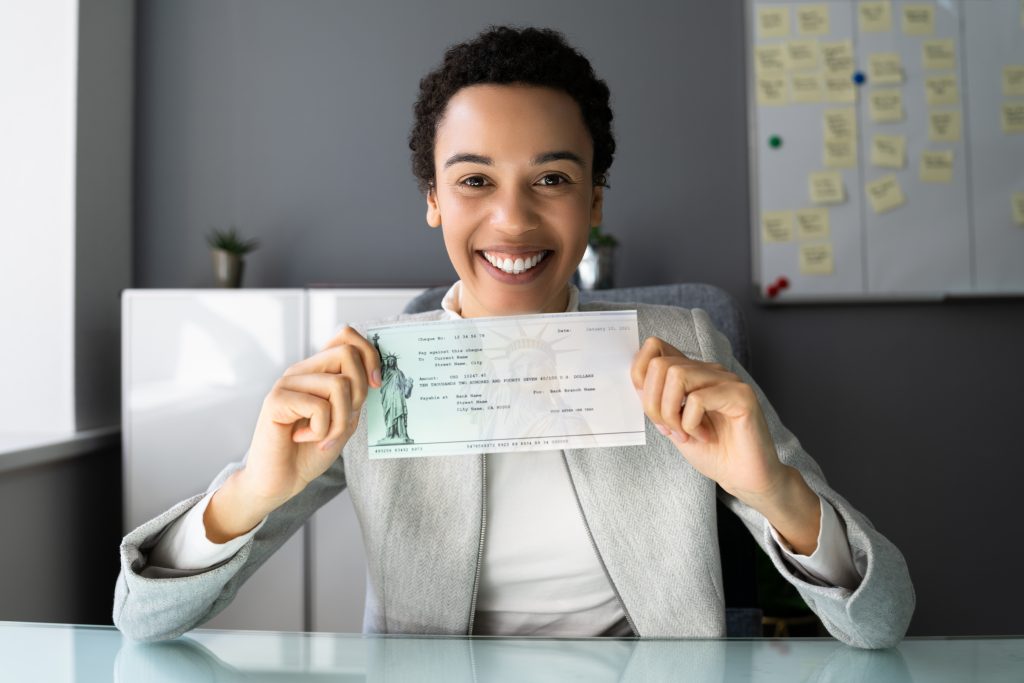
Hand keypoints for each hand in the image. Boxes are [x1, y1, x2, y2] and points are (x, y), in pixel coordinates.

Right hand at [204, 326, 380, 541]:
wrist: (280, 481)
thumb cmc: (310, 452)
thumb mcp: (344, 420)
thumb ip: (355, 395)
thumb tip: (373, 375)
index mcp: (318, 371)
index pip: (346, 336)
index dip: (369, 354)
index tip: (375, 385)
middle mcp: (302, 371)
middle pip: (347, 354)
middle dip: (359, 392)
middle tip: (345, 420)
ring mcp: (287, 383)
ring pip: (339, 384)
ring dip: (340, 420)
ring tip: (323, 436)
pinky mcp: (276, 400)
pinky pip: (320, 406)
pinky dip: (320, 431)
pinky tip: (302, 438)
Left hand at [631, 337, 785, 504]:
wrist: (744, 477)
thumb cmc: (712, 452)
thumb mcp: (674, 426)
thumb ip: (658, 403)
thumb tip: (636, 385)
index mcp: (692, 374)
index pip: (656, 347)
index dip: (640, 374)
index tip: (650, 409)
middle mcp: (710, 371)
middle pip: (661, 364)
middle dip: (653, 403)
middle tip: (668, 430)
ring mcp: (727, 380)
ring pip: (677, 375)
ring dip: (671, 413)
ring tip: (684, 434)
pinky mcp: (741, 395)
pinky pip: (698, 399)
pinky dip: (691, 423)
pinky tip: (705, 437)